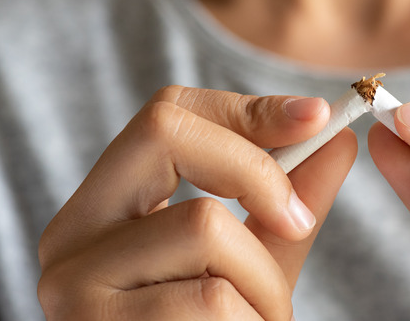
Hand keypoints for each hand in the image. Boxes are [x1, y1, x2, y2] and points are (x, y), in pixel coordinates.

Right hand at [38, 86, 356, 319]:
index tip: (318, 118)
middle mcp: (71, 236)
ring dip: (263, 284)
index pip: (168, 114)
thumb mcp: (252, 259)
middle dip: (257, 174)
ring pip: (207, 228)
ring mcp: (75, 286)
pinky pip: (213, 301)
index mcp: (106, 206)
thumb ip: (288, 201)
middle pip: (169, 136)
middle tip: (298, 223)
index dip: (248, 108)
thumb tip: (338, 138)